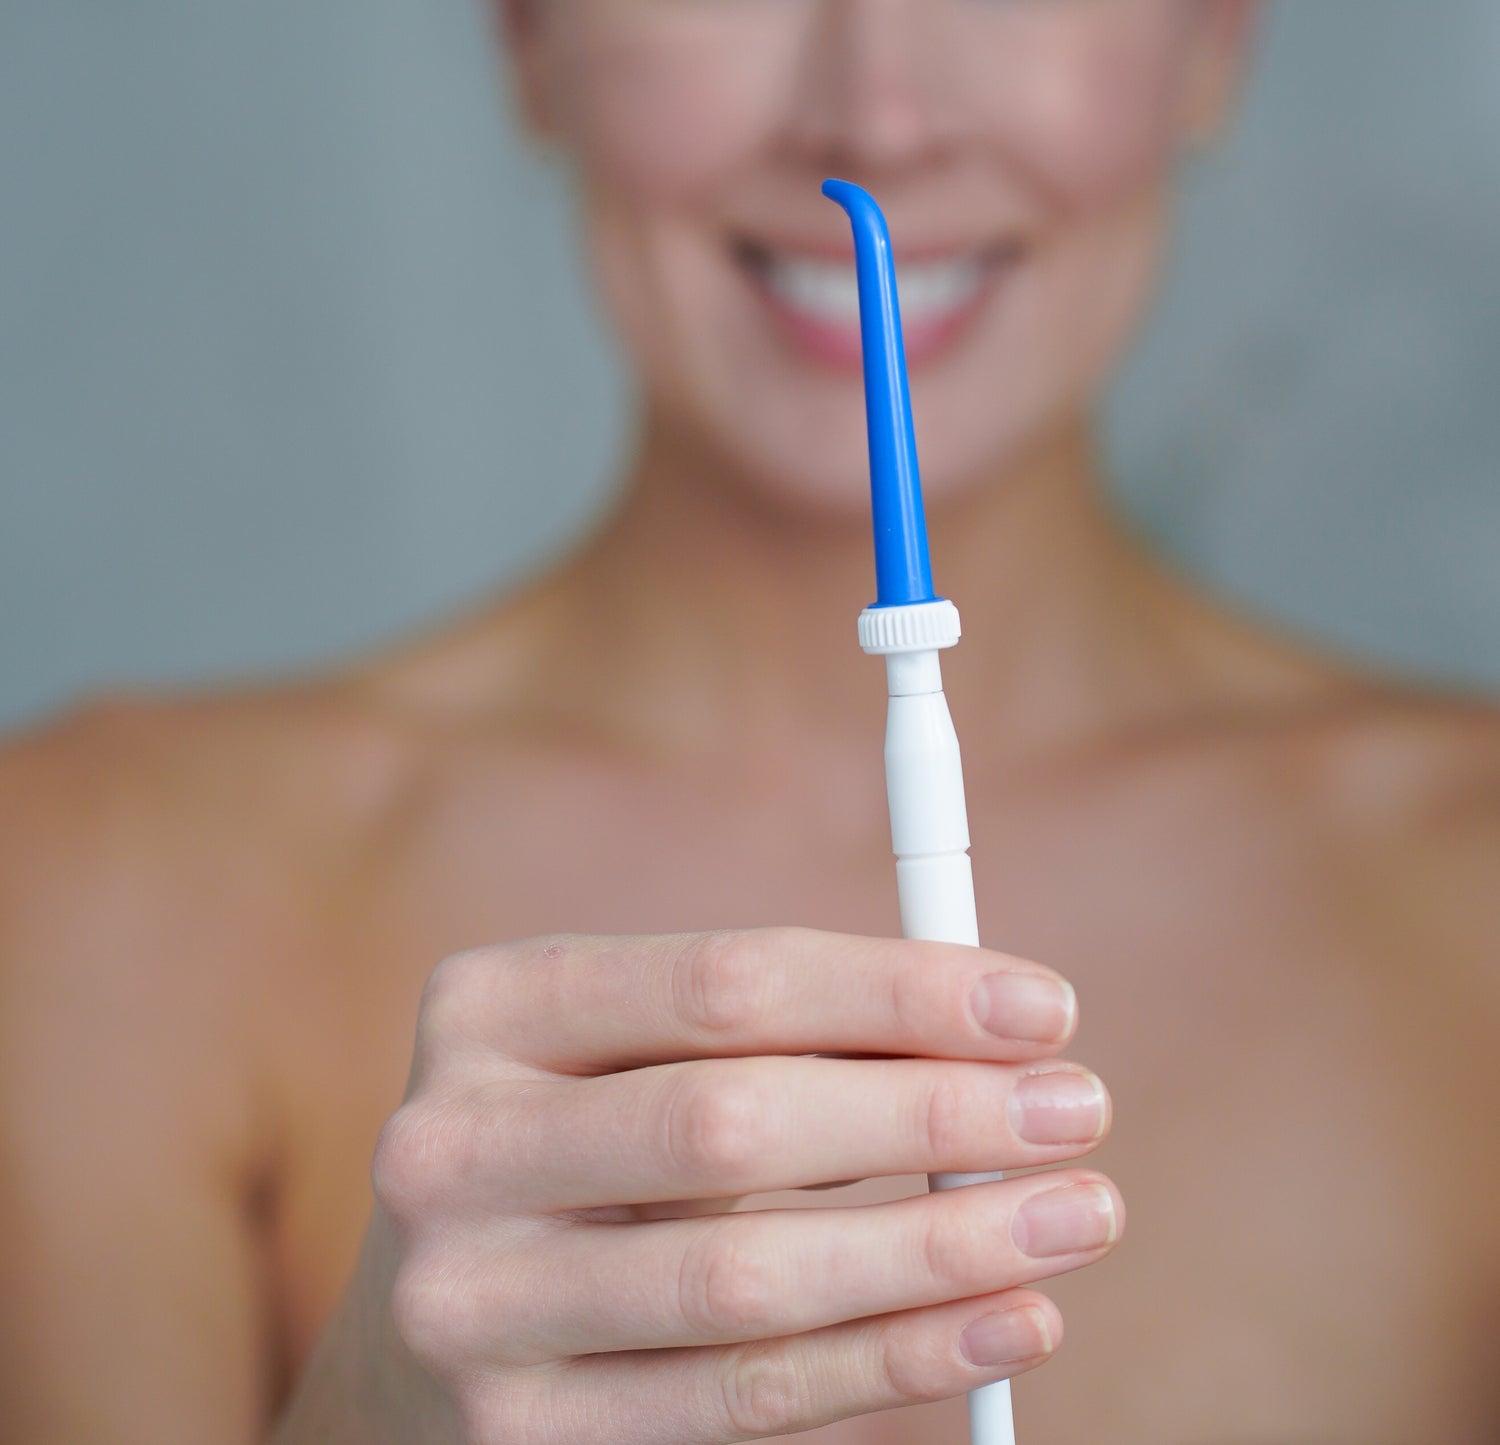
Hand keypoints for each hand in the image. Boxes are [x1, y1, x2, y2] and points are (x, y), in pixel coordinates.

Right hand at [275, 928, 1120, 1443]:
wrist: (422, 1330)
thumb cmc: (583, 1147)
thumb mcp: (640, 1055)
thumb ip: (783, 1036)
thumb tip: (1000, 1039)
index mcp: (491, 1007)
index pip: (726, 980)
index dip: (899, 989)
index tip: (1043, 1006)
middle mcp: (453, 1145)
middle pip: (734, 1121)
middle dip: (933, 1111)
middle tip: (1080, 1109)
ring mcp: (474, 1302)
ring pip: (748, 1278)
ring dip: (942, 1245)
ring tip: (1076, 1215)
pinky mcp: (521, 1435)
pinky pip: (741, 1399)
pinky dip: (893, 1359)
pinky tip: (1002, 1322)